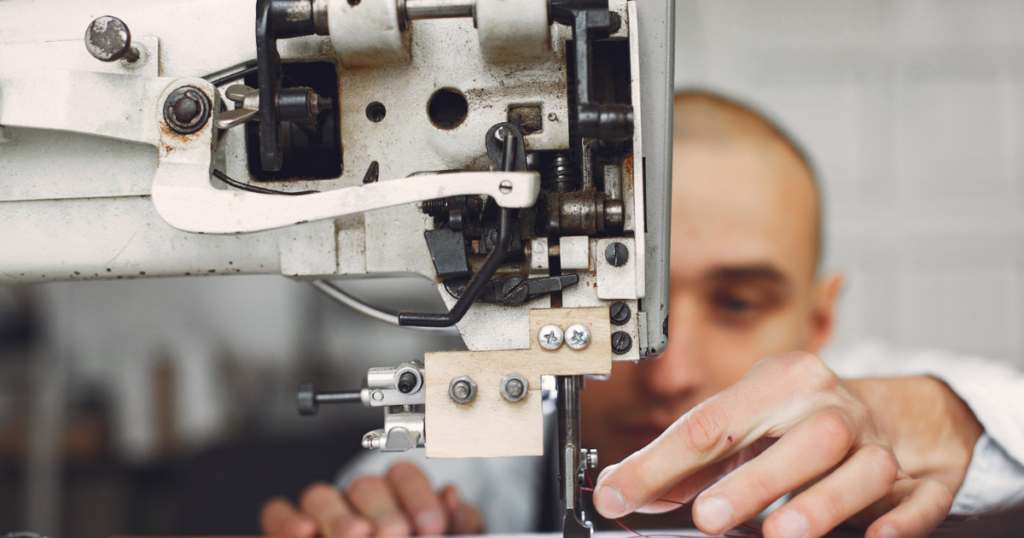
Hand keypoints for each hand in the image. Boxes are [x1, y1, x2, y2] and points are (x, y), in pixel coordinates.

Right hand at [261, 462, 483, 536]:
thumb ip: (459, 522)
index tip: (430, 525)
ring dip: (338, 515)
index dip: (418, 496)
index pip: (404, 475)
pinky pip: (277, 513)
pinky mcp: (288, 528)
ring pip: (320, 494)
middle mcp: (359, 500)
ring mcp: (322, 513)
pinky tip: (306, 531)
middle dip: (382, 510)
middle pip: (364, 485)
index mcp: (398, 496)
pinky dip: (286, 519)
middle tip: (395, 532)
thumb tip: (452, 497)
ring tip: (357, 535)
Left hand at [592, 352, 966, 537]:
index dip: (663, 462)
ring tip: (782, 533)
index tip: (619, 494)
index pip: (715, 422)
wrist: (896, 411)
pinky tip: (876, 536)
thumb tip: (626, 490)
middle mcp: (834, 407)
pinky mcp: (921, 478)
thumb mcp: (745, 425)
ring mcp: (881, 442)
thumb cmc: (802, 420)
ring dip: (821, 503)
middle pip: (801, 439)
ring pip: (861, 468)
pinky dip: (899, 519)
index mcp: (782, 382)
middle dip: (755, 480)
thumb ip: (690, 462)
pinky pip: (918, 499)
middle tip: (708, 517)